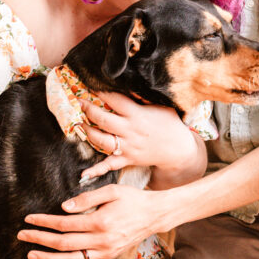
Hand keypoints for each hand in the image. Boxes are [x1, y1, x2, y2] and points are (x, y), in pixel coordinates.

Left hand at [16, 184, 168, 258]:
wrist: (154, 215)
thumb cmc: (132, 199)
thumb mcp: (112, 190)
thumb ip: (87, 198)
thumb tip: (63, 207)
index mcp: (100, 222)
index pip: (64, 224)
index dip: (44, 222)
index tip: (29, 219)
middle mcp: (101, 241)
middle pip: (63, 244)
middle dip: (40, 240)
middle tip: (22, 235)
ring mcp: (104, 252)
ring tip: (32, 254)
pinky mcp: (107, 258)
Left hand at [77, 91, 197, 180]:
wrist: (178, 149)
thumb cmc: (170, 124)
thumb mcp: (161, 106)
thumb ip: (144, 97)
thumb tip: (130, 84)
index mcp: (137, 115)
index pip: (116, 100)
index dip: (102, 92)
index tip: (92, 85)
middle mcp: (130, 131)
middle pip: (104, 120)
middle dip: (89, 110)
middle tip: (79, 103)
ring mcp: (127, 146)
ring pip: (102, 141)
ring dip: (88, 132)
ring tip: (79, 124)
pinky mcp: (127, 159)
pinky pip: (109, 165)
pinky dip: (96, 170)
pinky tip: (84, 173)